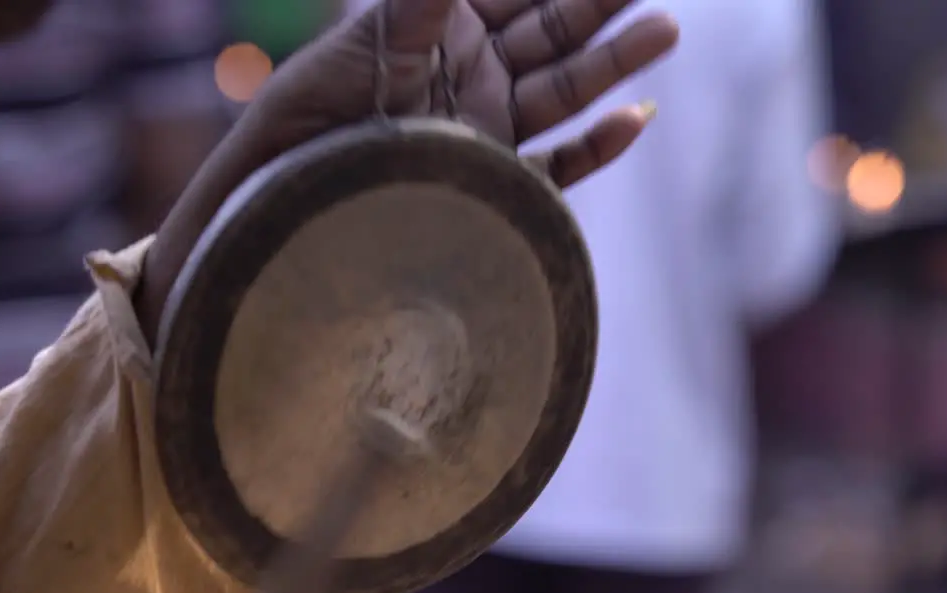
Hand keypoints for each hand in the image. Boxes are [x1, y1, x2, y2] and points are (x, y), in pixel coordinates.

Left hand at [142, 0, 678, 339]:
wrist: (280, 218)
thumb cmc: (300, 126)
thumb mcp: (361, 51)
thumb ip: (420, 3)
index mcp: (439, 33)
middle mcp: (469, 78)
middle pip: (551, 31)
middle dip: (600, 5)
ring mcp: (486, 134)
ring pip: (565, 90)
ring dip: (614, 63)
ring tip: (666, 29)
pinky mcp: (494, 190)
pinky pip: (559, 168)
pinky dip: (598, 147)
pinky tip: (638, 120)